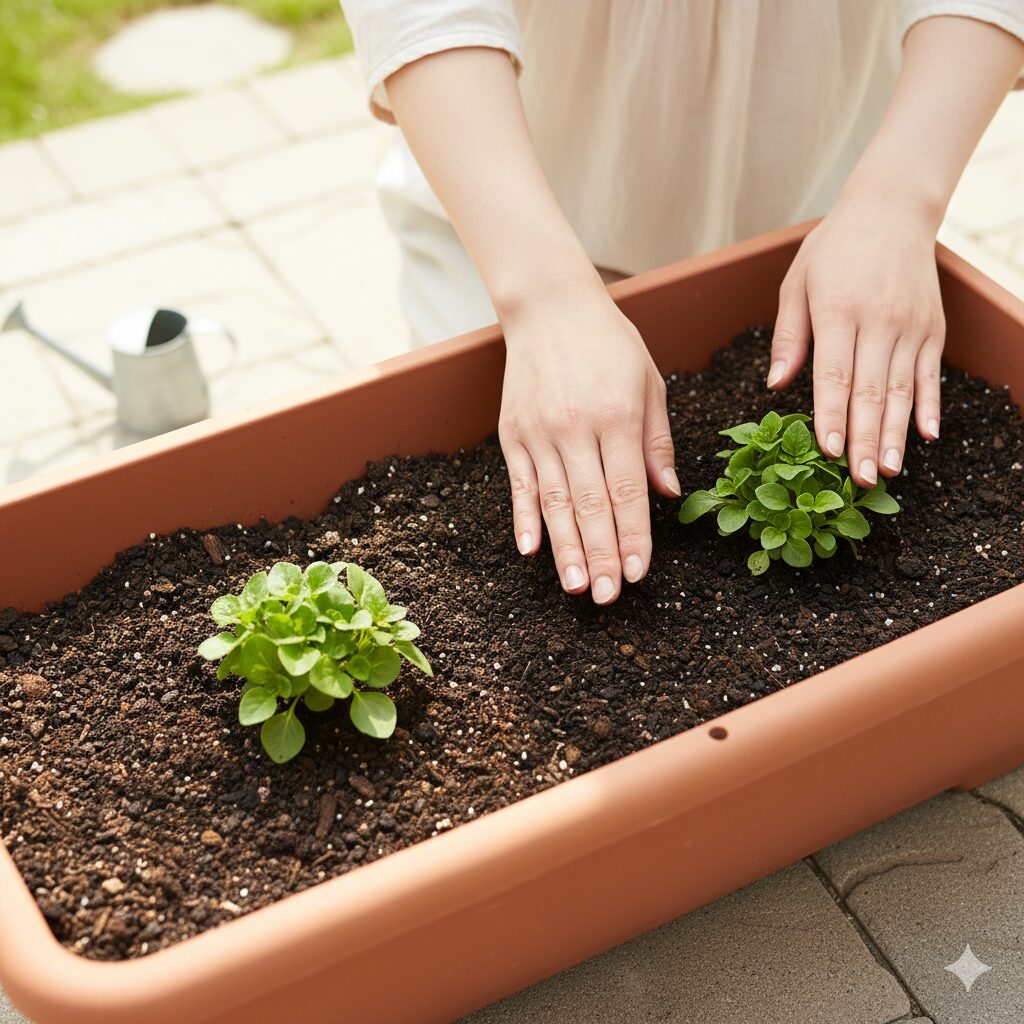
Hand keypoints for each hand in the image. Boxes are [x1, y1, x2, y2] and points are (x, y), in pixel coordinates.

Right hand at [497, 279, 679, 603]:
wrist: (549, 306)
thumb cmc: (608, 343)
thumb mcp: (649, 382)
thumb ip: (656, 440)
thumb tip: (666, 492)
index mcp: (617, 416)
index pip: (627, 491)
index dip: (634, 536)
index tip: (638, 573)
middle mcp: (576, 428)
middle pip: (590, 505)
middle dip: (601, 555)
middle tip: (607, 596)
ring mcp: (539, 433)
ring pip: (554, 502)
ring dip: (565, 548)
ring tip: (576, 586)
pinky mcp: (512, 433)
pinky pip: (520, 484)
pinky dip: (524, 518)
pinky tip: (530, 549)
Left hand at [767, 192, 943, 485]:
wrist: (892, 208)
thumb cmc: (834, 249)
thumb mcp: (797, 284)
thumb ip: (788, 337)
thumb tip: (776, 385)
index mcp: (837, 312)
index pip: (833, 375)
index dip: (832, 417)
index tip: (828, 451)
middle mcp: (878, 322)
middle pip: (870, 391)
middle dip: (864, 439)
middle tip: (859, 480)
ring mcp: (910, 326)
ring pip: (902, 389)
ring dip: (894, 434)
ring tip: (888, 470)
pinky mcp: (933, 329)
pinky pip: (930, 374)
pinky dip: (929, 406)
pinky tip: (927, 436)